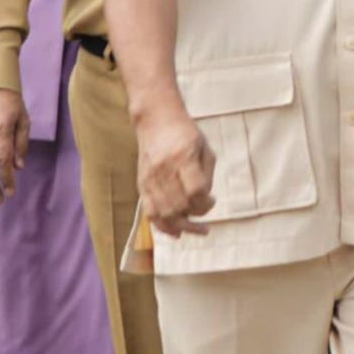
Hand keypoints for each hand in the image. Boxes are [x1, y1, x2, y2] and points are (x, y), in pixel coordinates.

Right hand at [135, 106, 215, 236]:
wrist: (156, 120)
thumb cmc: (186, 134)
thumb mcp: (205, 149)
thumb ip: (207, 176)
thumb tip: (205, 201)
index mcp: (182, 158)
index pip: (194, 191)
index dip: (206, 203)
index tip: (212, 201)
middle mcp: (163, 170)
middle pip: (179, 205)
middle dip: (196, 216)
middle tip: (206, 218)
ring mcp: (150, 179)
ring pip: (164, 213)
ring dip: (182, 226)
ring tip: (197, 230)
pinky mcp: (141, 184)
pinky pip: (149, 213)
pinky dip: (163, 226)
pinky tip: (176, 232)